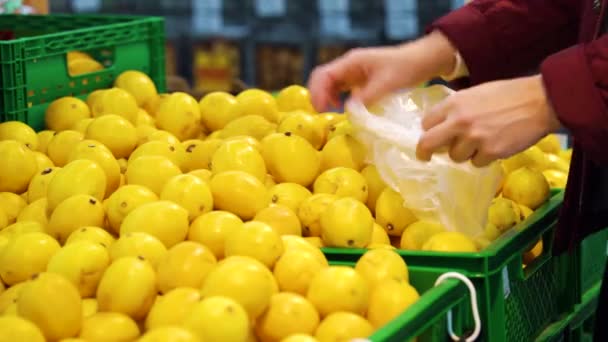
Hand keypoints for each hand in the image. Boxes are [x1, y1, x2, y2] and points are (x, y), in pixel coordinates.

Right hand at [307, 31, 457, 111]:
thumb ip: (366, 98)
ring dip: (326, 97)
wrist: (423, 61)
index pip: (324, 75)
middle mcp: (349, 66)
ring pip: (330, 84)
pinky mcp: (360, 80)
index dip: (318, 92)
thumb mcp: (386, 84)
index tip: (321, 109)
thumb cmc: (406, 68)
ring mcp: (353, 72)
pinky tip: (343, 108)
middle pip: (322, 79)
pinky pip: (341, 89)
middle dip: (318, 95)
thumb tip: (348, 111)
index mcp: (352, 62)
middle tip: (321, 113)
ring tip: (330, 112)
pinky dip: (337, 98)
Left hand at [416, 75, 561, 166]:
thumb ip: (457, 110)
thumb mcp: (475, 94)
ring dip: (465, 153)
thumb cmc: (508, 95)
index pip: (426, 123)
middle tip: (425, 157)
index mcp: (454, 103)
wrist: (540, 101)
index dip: (428, 131)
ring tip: (482, 141)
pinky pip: (476, 163)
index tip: (430, 137)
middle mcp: (460, 121)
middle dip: (424, 152)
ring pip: (455, 156)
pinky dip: (484, 158)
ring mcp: (474, 138)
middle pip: (428, 143)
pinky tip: (496, 145)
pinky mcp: (490, 152)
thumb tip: (442, 127)